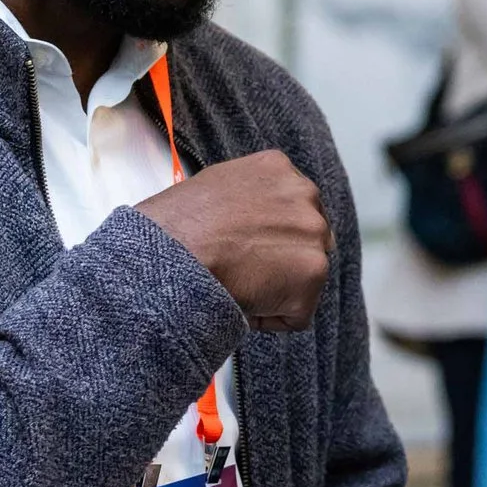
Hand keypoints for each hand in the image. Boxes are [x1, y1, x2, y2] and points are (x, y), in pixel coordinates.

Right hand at [133, 150, 331, 331]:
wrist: (172, 256)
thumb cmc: (175, 228)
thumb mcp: (214, 185)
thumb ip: (248, 195)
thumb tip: (252, 218)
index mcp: (278, 169)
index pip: (292, 206)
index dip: (270, 235)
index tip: (249, 247)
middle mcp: (305, 194)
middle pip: (306, 238)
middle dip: (281, 259)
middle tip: (243, 270)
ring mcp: (314, 233)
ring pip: (303, 276)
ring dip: (275, 288)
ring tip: (237, 284)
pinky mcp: (313, 273)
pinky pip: (297, 312)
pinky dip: (271, 317)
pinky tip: (242, 302)